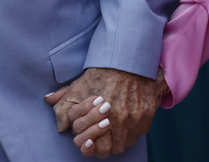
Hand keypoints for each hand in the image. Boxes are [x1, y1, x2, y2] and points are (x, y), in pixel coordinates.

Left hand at [44, 67, 160, 156]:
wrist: (125, 60)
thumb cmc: (101, 74)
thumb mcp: (77, 88)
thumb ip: (64, 108)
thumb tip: (60, 127)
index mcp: (101, 117)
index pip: (98, 147)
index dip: (92, 144)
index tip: (91, 138)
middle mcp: (121, 120)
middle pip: (113, 149)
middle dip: (105, 144)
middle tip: (102, 135)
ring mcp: (136, 118)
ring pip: (127, 142)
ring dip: (119, 138)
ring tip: (114, 128)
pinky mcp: (148, 114)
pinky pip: (140, 133)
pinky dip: (132, 130)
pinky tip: (126, 120)